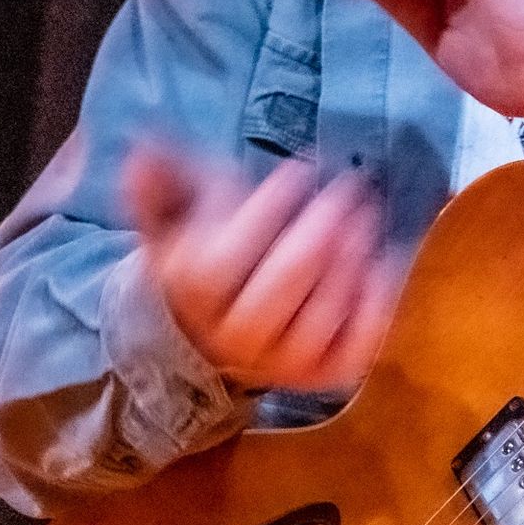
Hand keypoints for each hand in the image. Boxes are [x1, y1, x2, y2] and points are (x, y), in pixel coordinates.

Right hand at [122, 144, 398, 391]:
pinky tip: (381, 262)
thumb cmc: (208, 253)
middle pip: (281, 283)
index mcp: (197, 293)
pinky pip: (355, 346)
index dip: (269, 208)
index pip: (229, 255)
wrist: (217, 333)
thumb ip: (162, 185)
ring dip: (349, 261)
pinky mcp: (325, 374)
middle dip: (318, 229)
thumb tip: (142, 150)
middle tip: (348, 188)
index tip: (298, 169)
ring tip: (366, 217)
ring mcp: (282, 362)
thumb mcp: (179, 217)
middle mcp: (236, 335)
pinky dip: (373, 306)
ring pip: (320, 316)